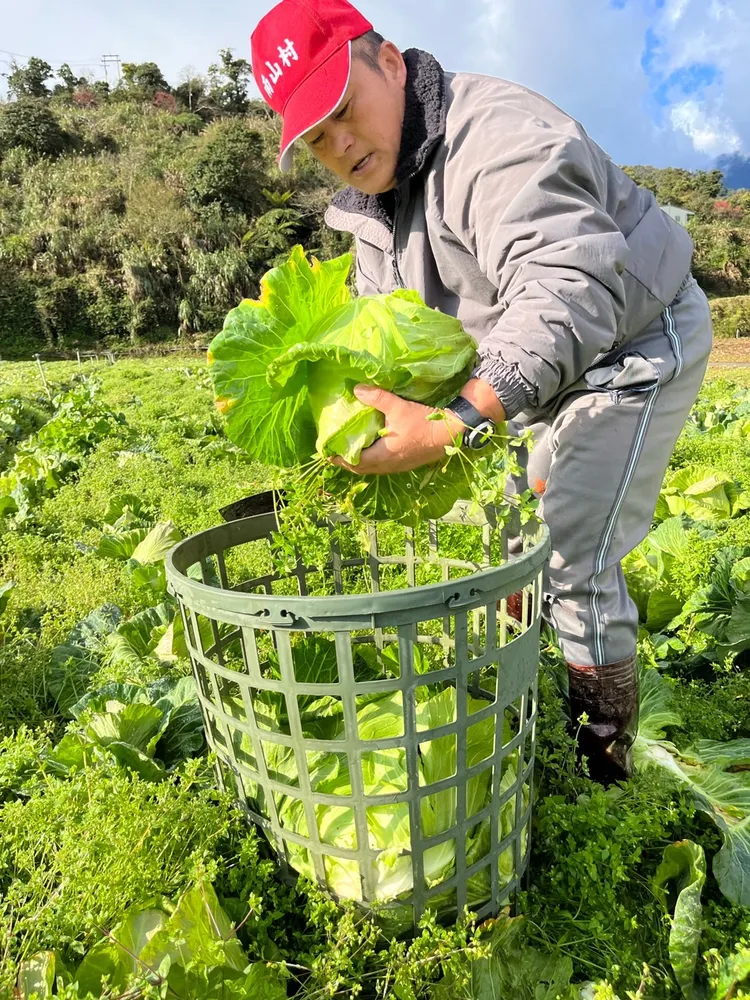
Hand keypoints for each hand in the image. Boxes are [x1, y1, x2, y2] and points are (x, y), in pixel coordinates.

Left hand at [330, 385, 463, 475]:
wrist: (450, 434)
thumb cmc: (423, 423)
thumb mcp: (398, 407)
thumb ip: (376, 398)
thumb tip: (356, 389)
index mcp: (382, 455)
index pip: (353, 461)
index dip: (338, 457)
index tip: (326, 451)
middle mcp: (388, 465)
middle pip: (360, 468)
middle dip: (346, 461)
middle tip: (335, 449)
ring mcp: (398, 466)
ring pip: (372, 468)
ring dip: (360, 461)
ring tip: (350, 448)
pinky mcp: (406, 463)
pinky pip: (383, 465)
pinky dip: (373, 459)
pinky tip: (373, 447)